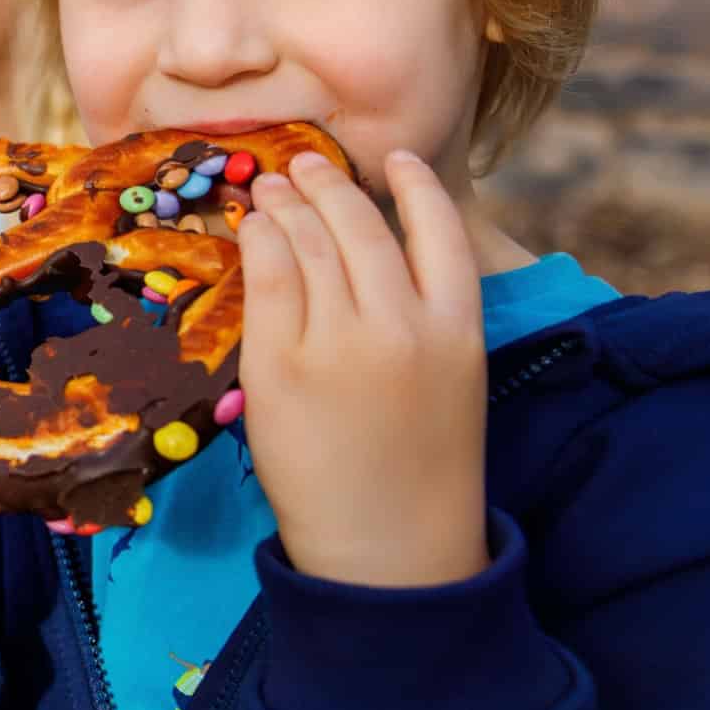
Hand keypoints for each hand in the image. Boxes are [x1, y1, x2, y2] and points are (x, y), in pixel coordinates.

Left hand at [236, 149, 489, 588]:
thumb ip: (426, 318)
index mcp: (458, 329)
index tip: (395, 158)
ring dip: (288, 205)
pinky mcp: (279, 366)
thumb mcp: (453, 383)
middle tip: (306, 162)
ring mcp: (338, 343)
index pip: (441, 229)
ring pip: (310, 246)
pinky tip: (251, 227)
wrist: (389, 551)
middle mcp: (401, 325)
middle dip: (330, 185)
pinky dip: (258, 243)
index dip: (417, 185)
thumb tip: (372, 253)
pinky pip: (266, 282)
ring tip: (273, 185)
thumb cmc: (421, 470)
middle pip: (361, 227)